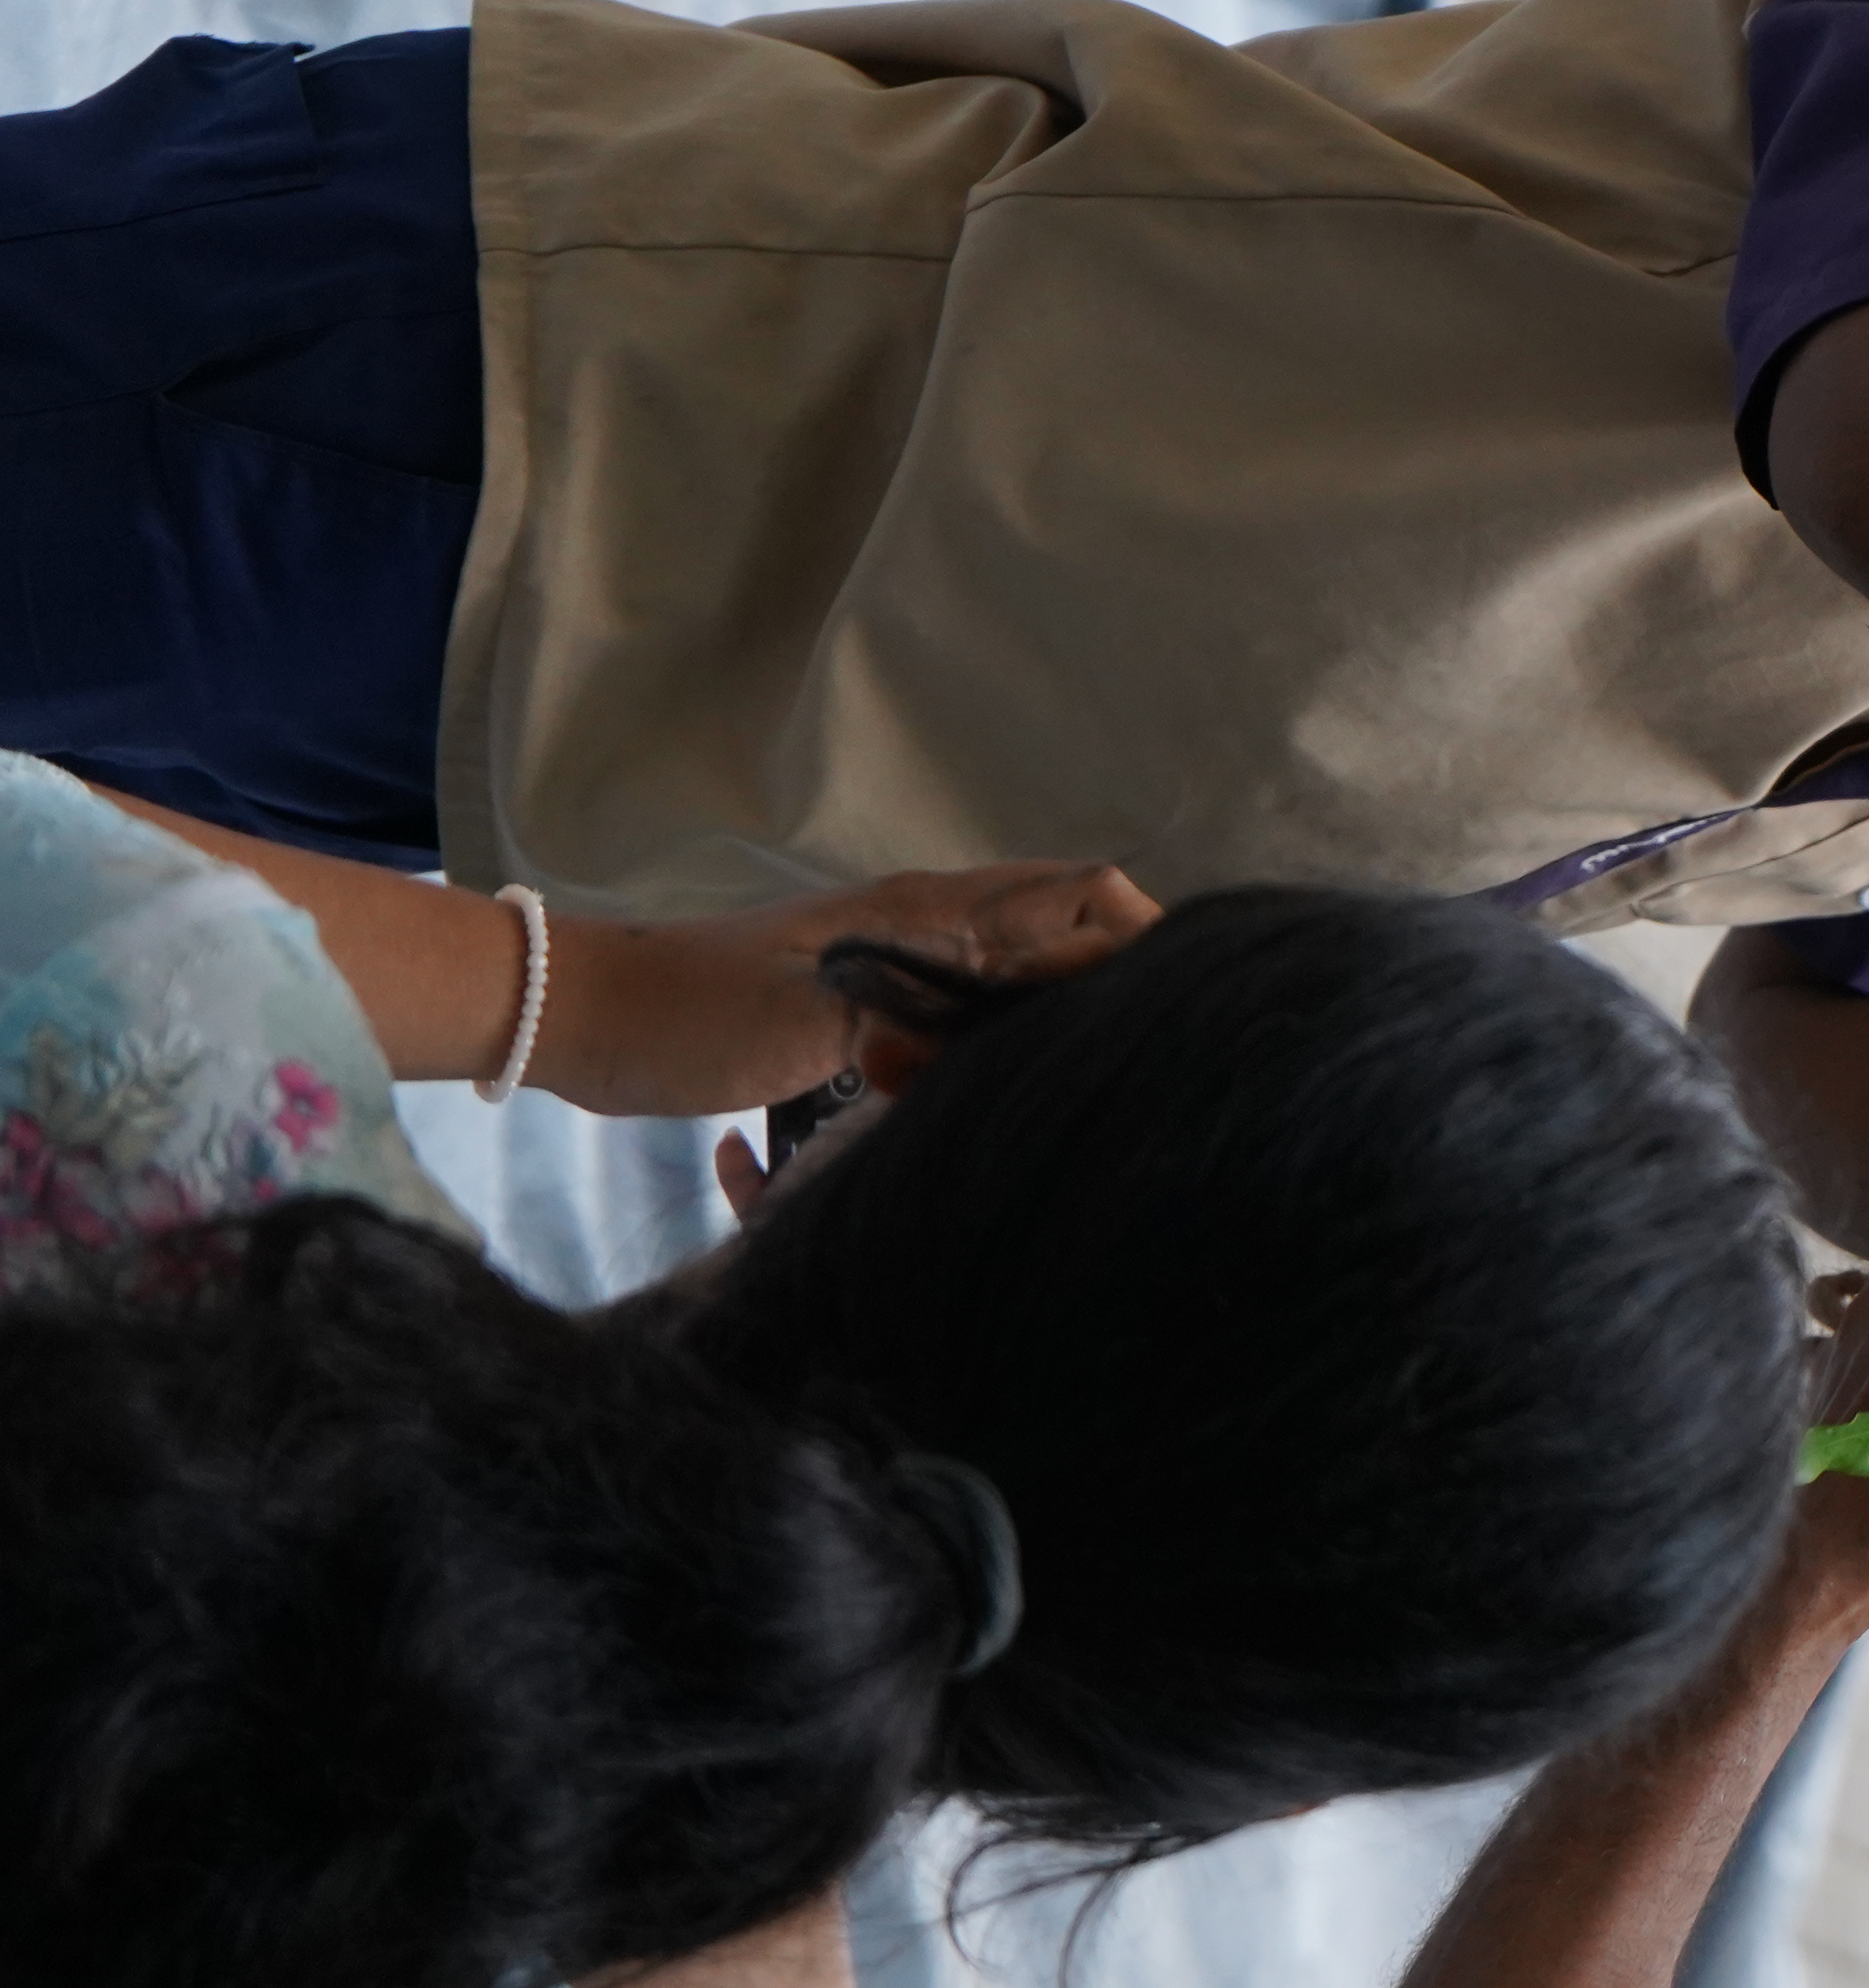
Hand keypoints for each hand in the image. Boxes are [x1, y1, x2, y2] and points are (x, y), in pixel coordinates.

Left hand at [543, 862, 1158, 1117]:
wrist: (583, 1019)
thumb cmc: (694, 1015)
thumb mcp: (826, 1014)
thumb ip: (941, 1005)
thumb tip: (1053, 1011)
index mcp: (929, 913)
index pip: (1081, 892)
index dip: (1141, 938)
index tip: (1166, 1010)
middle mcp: (930, 926)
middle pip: (1067, 931)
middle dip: (1112, 985)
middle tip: (1135, 1065)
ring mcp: (901, 964)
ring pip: (1018, 977)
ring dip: (1052, 1020)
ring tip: (1076, 1084)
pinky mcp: (869, 1005)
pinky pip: (964, 1016)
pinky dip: (990, 1046)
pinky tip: (986, 1094)